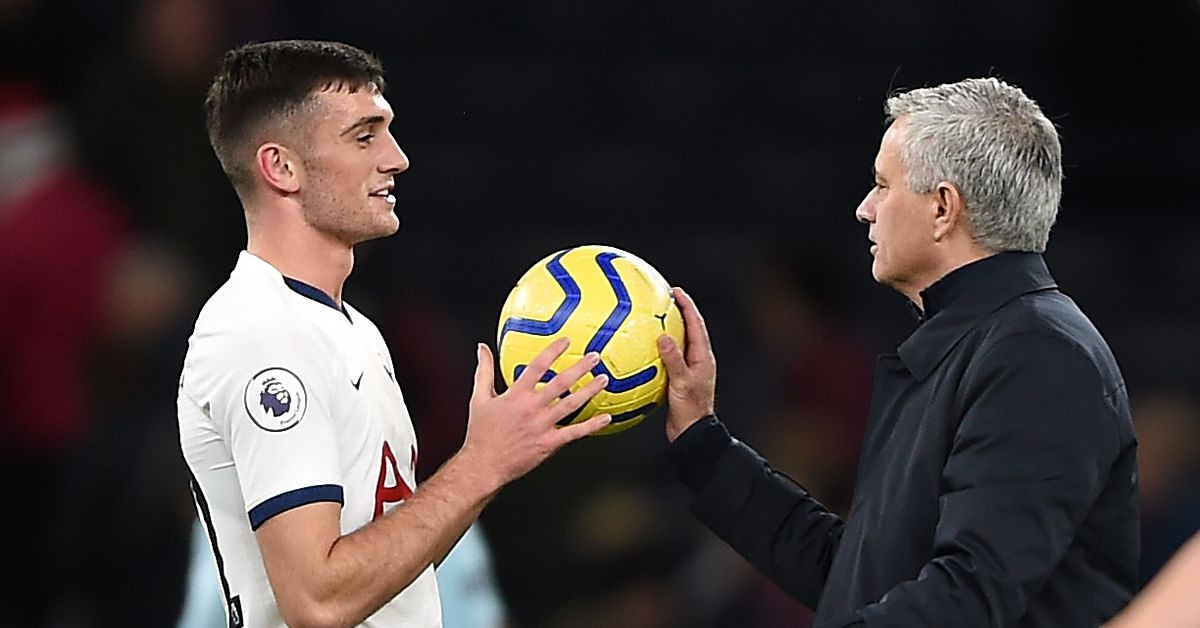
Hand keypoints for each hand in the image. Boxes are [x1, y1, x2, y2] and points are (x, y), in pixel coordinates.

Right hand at [462, 337, 610, 488]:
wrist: (483, 465)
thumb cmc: (481, 434)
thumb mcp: (479, 398)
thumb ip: (484, 370)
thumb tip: (482, 349)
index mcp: (515, 395)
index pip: (538, 366)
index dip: (553, 351)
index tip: (566, 341)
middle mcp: (531, 408)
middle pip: (561, 383)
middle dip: (580, 368)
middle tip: (595, 357)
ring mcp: (542, 426)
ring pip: (571, 404)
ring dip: (590, 391)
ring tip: (603, 380)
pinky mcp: (548, 443)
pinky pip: (574, 433)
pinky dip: (592, 425)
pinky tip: (606, 418)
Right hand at [657, 287, 715, 441]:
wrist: (692, 432)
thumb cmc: (691, 410)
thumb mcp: (681, 382)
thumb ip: (672, 359)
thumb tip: (663, 336)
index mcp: (703, 357)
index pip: (696, 324)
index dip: (687, 306)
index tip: (675, 291)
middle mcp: (698, 360)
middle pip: (690, 328)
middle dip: (680, 311)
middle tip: (667, 298)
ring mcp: (690, 369)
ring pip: (680, 342)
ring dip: (670, 327)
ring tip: (656, 317)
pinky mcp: (680, 378)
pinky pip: (670, 356)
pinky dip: (660, 348)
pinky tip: (645, 348)